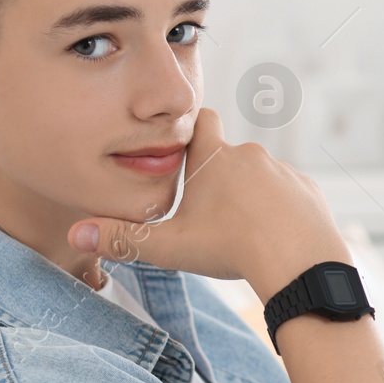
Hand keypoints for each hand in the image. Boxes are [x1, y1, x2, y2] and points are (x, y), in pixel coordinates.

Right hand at [67, 107, 350, 298]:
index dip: (191, 131)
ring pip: (261, 176)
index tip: (183, 150)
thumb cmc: (230, 248)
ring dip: (250, 195)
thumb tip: (75, 234)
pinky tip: (273, 237)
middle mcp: (251, 155)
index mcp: (214, 158)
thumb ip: (121, 238)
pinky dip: (280, 211)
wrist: (298, 261)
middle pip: (229, 154)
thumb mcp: (169, 246)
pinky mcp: (308, 192)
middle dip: (218, 175)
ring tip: (242, 230)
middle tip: (207, 210)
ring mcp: (283, 172)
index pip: (201, 121)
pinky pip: (289, 195)